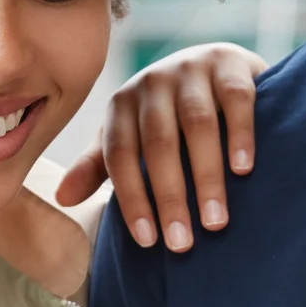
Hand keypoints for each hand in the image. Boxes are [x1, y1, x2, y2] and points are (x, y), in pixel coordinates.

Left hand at [54, 43, 266, 250]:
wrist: (215, 63)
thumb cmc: (166, 114)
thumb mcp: (128, 135)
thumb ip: (98, 165)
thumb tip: (62, 199)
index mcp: (122, 104)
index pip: (120, 154)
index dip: (131, 198)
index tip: (147, 241)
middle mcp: (152, 83)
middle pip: (158, 144)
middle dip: (169, 197)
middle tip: (182, 242)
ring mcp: (191, 70)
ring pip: (198, 124)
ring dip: (205, 176)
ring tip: (215, 221)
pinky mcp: (229, 64)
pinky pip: (236, 100)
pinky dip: (240, 135)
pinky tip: (243, 170)